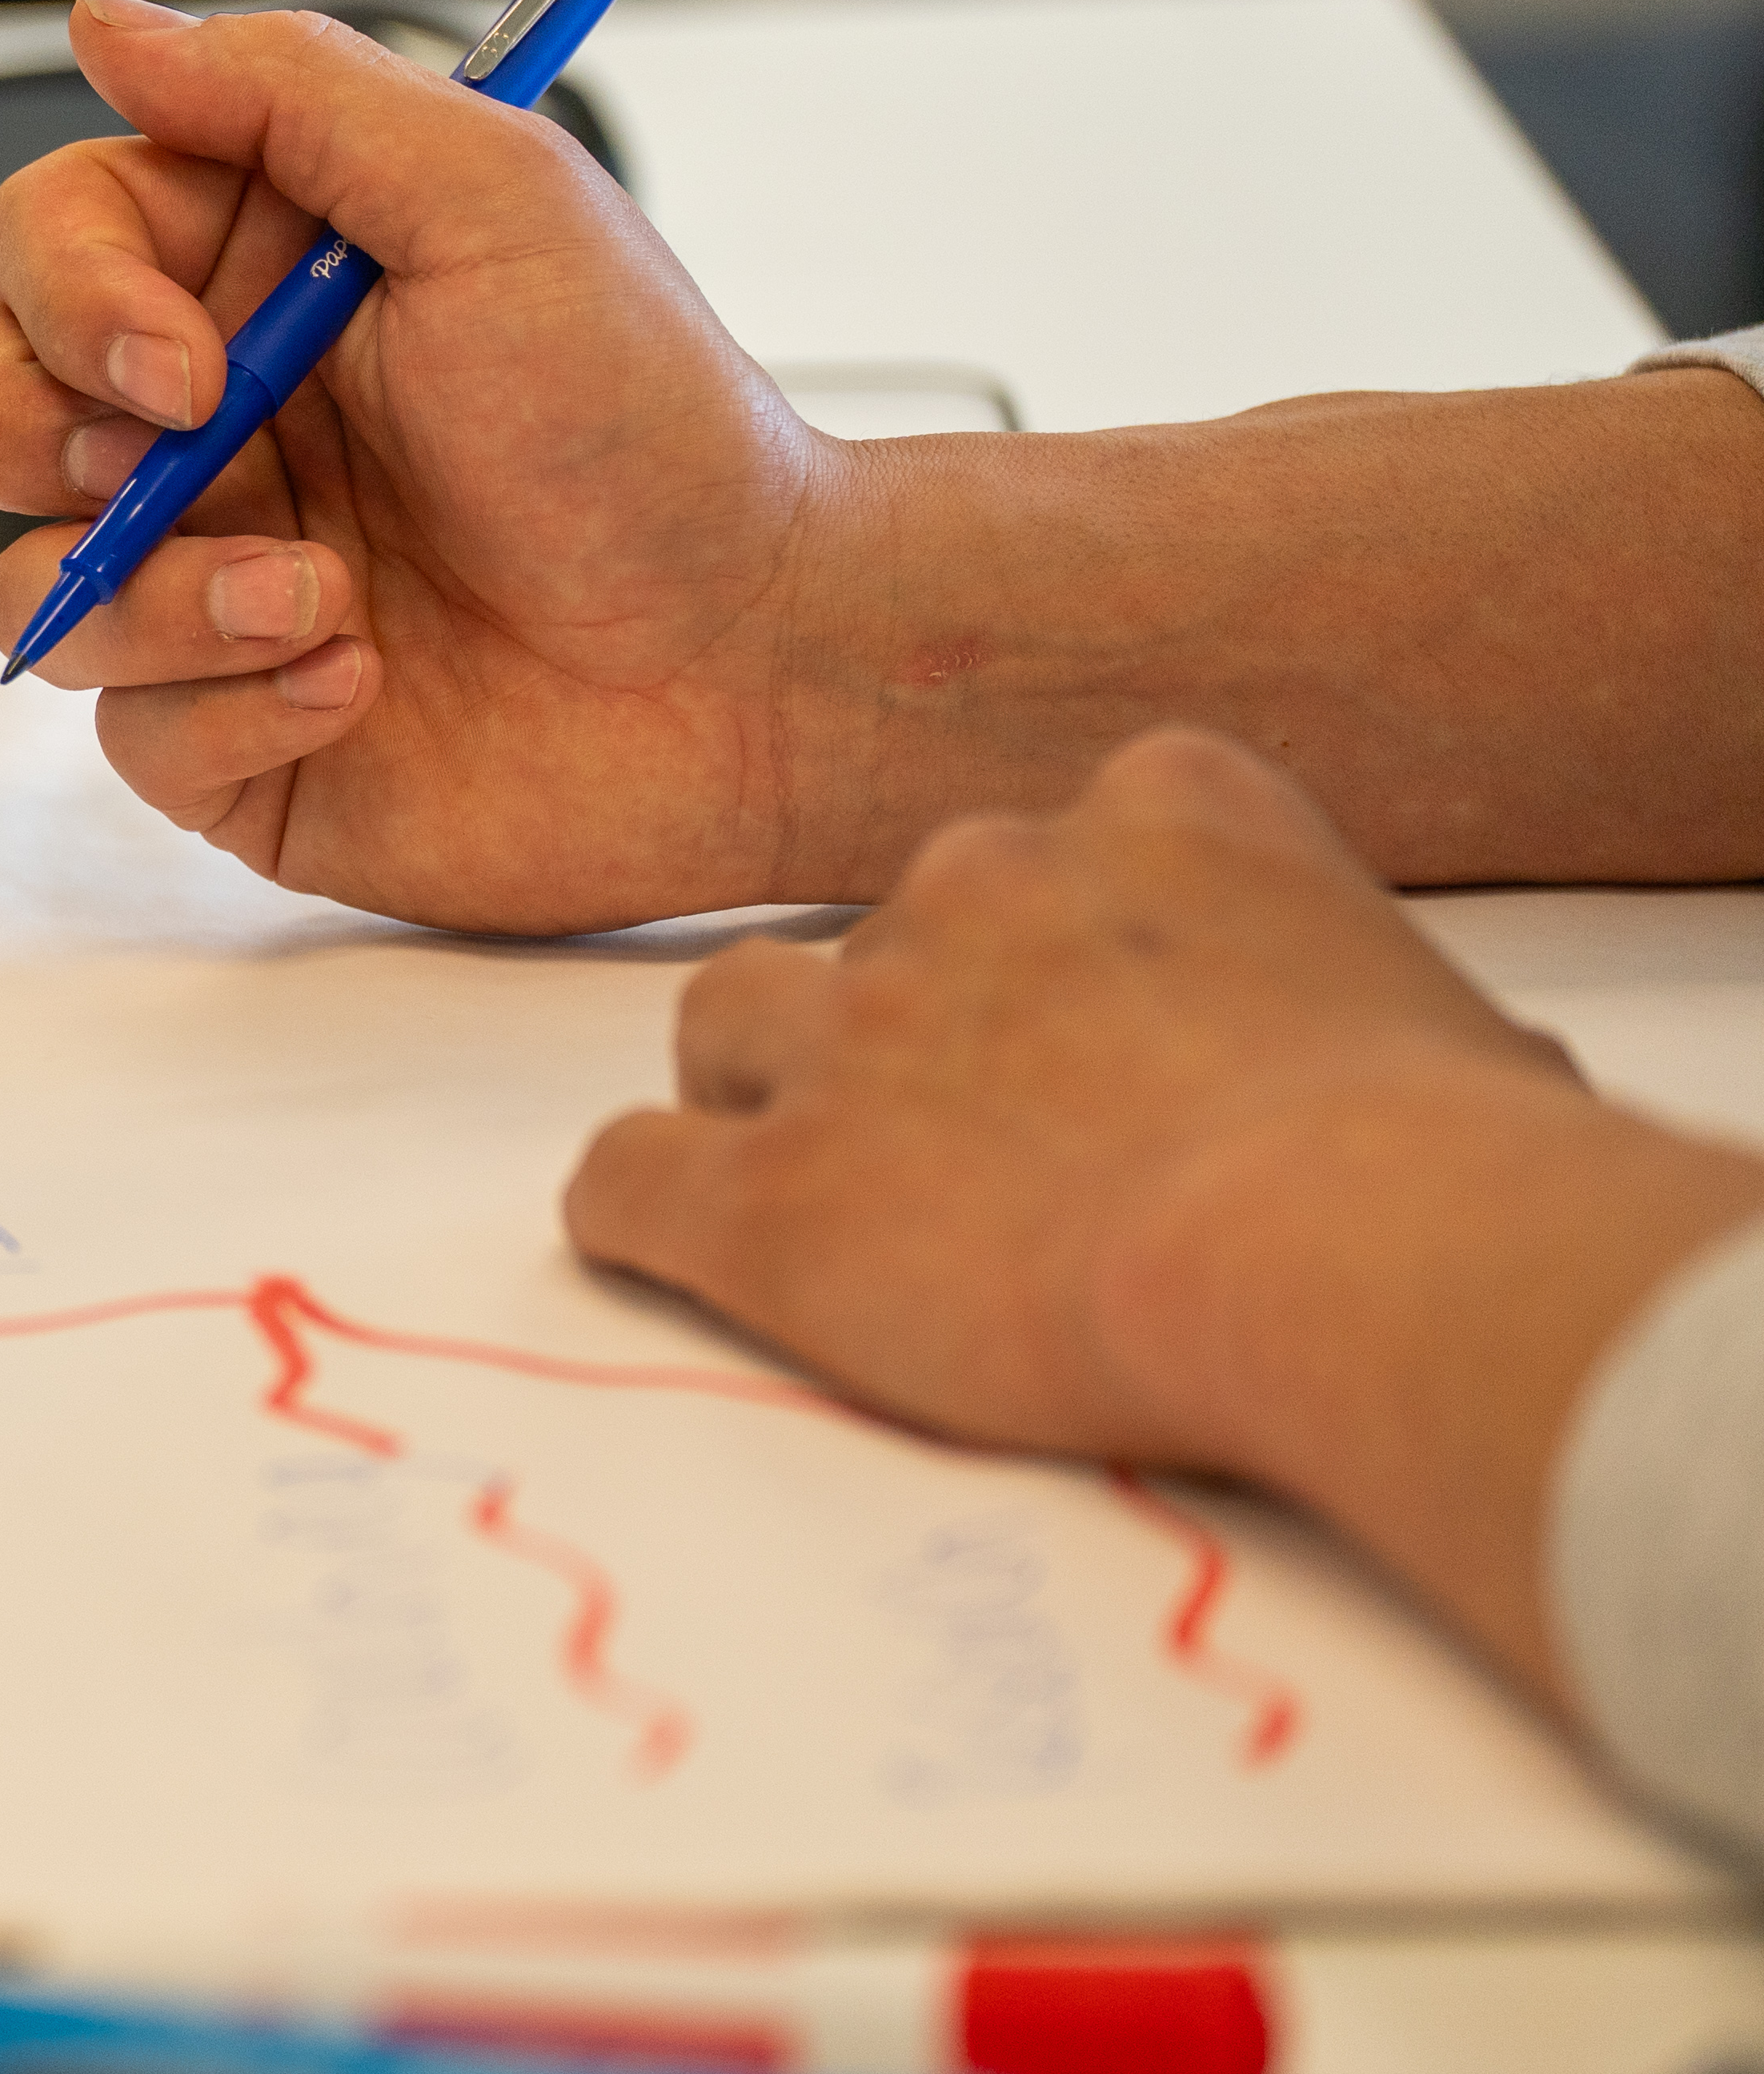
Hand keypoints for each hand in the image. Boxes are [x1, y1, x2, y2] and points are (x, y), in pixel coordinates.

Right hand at [0, 0, 839, 933]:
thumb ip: (287, 91)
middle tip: (177, 458)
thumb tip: (105, 16)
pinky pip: (122, 732)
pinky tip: (363, 680)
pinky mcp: (228, 735)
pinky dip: (237, 703)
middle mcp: (204, 429)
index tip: (191, 362)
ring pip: (18, 585)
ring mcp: (203, 584)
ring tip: (326, 600)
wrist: (754, 659)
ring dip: (161, 597)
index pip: (38, 247)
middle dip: (22, 432)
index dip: (67, 300)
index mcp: (245, 284)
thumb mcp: (493, 199)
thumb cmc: (650, 430)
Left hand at [566, 726, 1763, 1700]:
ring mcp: (854, 1031)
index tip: (1103, 1045)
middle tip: (981, 1152)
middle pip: (883, 932)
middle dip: (912, 1031)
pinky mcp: (765, 1191)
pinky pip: (625, 1177)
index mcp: (1155, 813)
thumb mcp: (1448, 1026)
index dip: (1060, 955)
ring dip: (758, 1092)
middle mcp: (976, 883)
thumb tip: (1445, 1096)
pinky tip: (690, 1260)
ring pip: (728, 1016)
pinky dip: (644, 1218)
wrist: (1344, 1247)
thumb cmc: (1439, 1161)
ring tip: (832, 1191)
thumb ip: (1368, 1013)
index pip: (1057, 840)